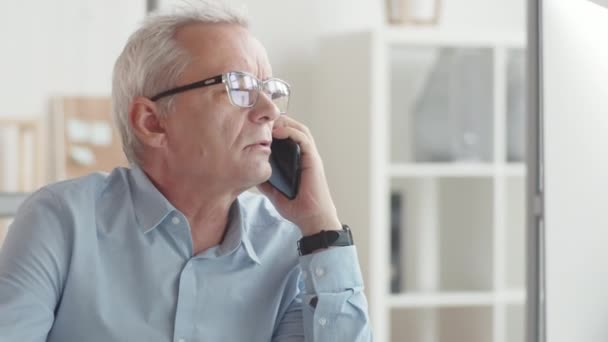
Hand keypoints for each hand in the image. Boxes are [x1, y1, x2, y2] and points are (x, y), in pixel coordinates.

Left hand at [257, 115, 340, 235]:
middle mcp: (305, 155)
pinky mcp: (313, 160)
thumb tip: (251, 171)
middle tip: (262, 119)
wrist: (311, 218)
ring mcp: (310, 157)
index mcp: (297, 161)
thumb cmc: (296, 208)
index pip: (288, 137)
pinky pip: (304, 139)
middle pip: (294, 129)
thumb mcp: (273, 192)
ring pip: (300, 130)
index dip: (275, 128)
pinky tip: (277, 132)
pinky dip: (291, 132)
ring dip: (285, 123)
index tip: (259, 125)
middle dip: (279, 121)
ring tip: (269, 122)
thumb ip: (265, 180)